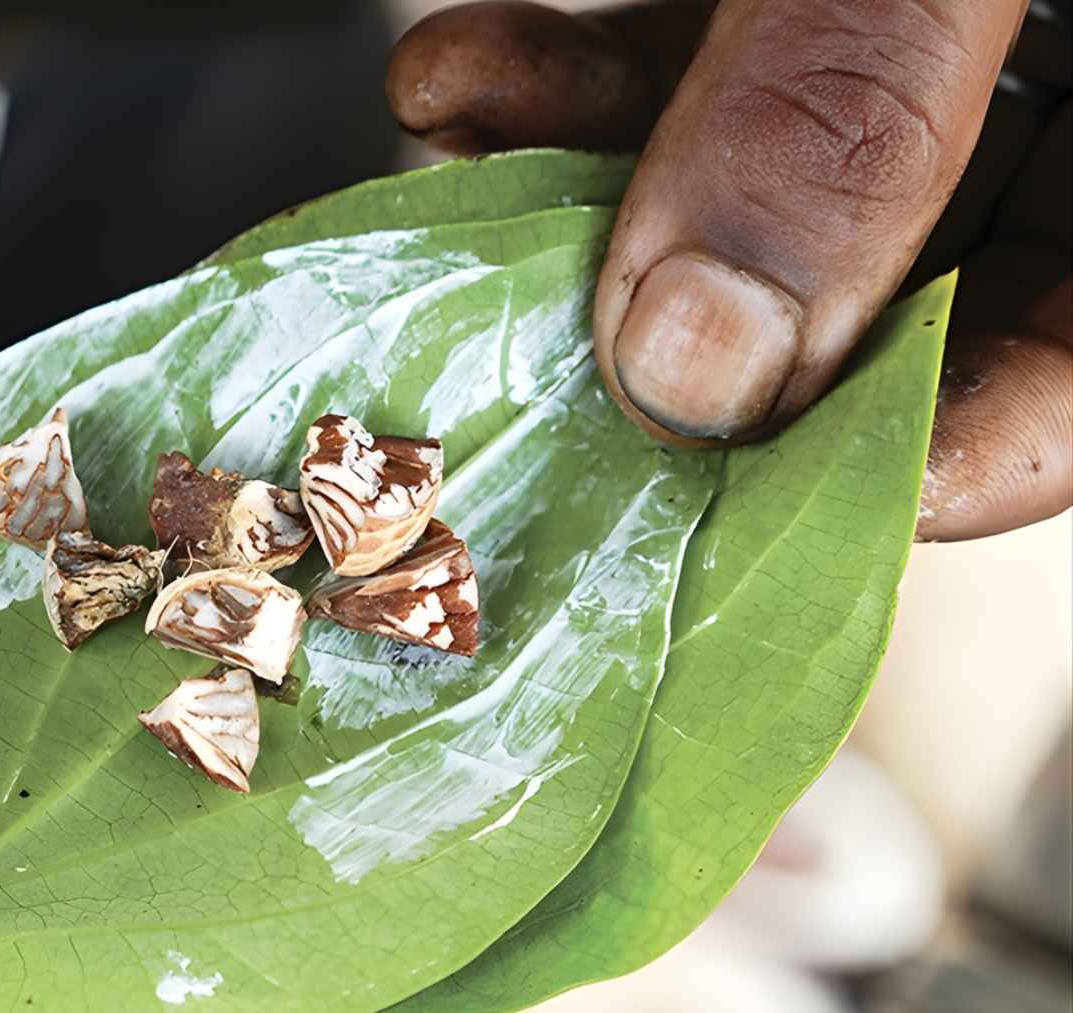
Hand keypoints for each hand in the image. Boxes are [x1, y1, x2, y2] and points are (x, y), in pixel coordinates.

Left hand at [388, 0, 1070, 539]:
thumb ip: (843, 114)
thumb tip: (699, 362)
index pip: (1054, 377)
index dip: (912, 467)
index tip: (725, 505)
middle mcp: (1006, 99)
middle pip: (869, 301)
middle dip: (679, 345)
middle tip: (558, 384)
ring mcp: (880, 53)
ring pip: (730, 194)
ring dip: (570, 205)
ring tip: (459, 177)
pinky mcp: (771, 3)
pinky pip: (666, 77)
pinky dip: (557, 89)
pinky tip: (464, 77)